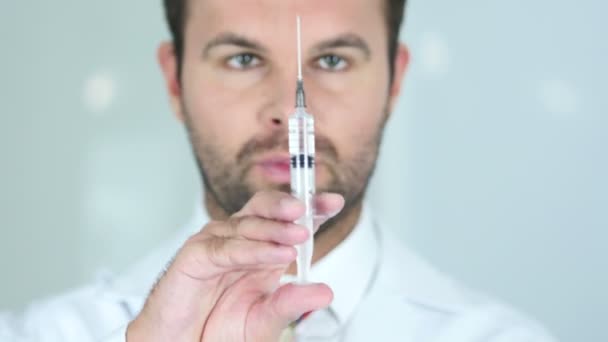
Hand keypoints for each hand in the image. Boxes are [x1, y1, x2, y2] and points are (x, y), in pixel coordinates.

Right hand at [126, 190, 344, 341]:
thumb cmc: (218, 329)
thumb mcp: (266, 320)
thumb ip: (291, 303)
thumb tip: (325, 292)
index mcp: (262, 251)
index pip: (289, 220)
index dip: (312, 209)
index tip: (335, 203)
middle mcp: (241, 241)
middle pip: (266, 209)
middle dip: (291, 205)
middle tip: (313, 208)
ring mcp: (218, 244)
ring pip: (248, 225)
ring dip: (276, 228)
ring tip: (300, 234)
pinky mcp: (197, 256)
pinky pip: (227, 248)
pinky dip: (253, 250)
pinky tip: (277, 254)